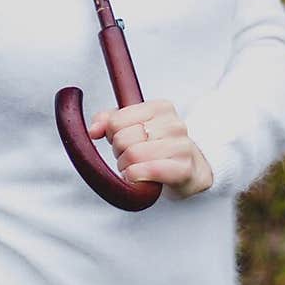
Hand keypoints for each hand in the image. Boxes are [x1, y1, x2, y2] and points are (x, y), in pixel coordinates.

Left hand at [87, 99, 213, 199]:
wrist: (190, 171)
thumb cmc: (157, 148)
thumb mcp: (134, 127)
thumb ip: (110, 121)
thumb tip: (94, 130)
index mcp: (161, 107)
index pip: (116, 120)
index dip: (112, 135)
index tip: (121, 141)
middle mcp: (174, 124)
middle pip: (123, 139)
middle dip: (119, 153)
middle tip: (127, 158)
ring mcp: (181, 146)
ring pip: (133, 155)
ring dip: (126, 167)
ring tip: (133, 168)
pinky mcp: (183, 169)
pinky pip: (148, 170)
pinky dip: (136, 176)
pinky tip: (137, 177)